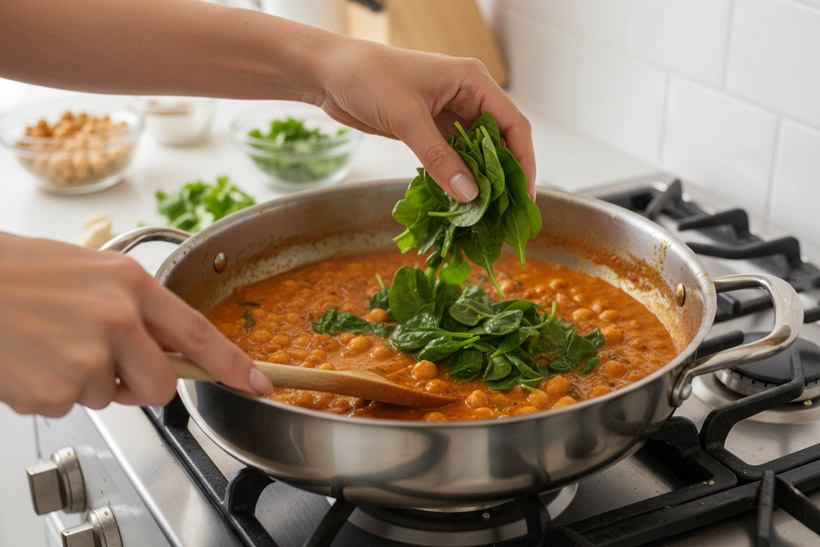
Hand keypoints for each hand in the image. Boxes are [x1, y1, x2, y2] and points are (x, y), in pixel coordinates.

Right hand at [0, 232, 272, 416]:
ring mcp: (87, 356)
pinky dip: (49, 392)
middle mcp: (118, 320)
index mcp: (130, 285)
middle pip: (162, 385)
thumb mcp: (90, 272)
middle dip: (140, 385)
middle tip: (103, 363)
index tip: (259, 384)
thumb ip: (133, 307)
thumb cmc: (17, 272)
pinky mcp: (54, 389)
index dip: (233, 364)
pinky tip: (29, 359)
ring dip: (85, 383)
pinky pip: (68, 407)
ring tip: (50, 345)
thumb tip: (164, 345)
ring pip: (110, 397)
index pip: (198, 333)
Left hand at [317, 39, 535, 202]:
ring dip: (479, 180)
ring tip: (485, 212)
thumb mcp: (407, 119)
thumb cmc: (369, 78)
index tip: (523, 195)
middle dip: (502, 176)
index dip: (523, 161)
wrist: (330, 73)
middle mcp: (466, 96)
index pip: (513, 124)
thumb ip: (440, 158)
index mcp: (472, 81)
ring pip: (475, 152)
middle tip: (505, 212)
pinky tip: (459, 200)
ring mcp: (448, 113)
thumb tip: (470, 194)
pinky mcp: (429, 129)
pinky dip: (457, 177)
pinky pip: (453, 157)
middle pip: (499, 141)